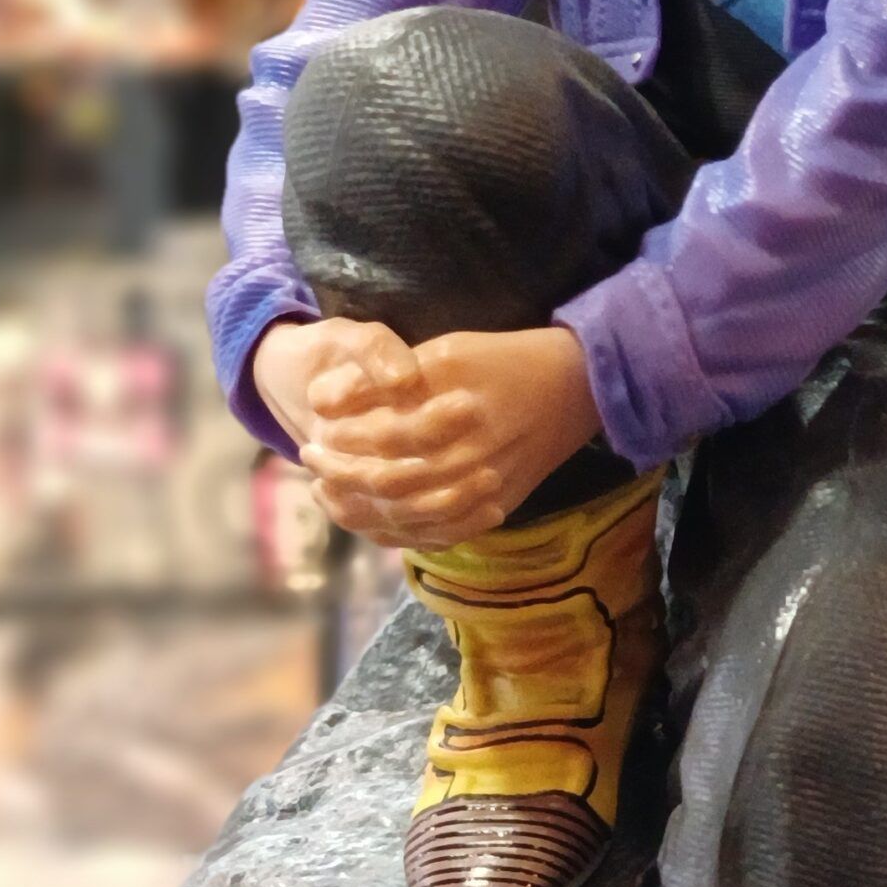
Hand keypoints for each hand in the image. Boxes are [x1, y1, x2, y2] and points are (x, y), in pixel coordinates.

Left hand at [279, 321, 605, 551]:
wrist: (576, 388)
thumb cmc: (505, 360)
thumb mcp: (446, 350)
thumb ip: (383, 377)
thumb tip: (320, 399)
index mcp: (460, 417)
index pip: (383, 441)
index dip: (341, 440)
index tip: (313, 429)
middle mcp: (474, 462)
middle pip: (392, 485)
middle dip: (342, 476)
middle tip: (311, 462)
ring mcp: (488, 492)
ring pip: (412, 518)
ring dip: (363, 510)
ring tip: (331, 494)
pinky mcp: (498, 509)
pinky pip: (442, 535)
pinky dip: (402, 534)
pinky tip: (374, 522)